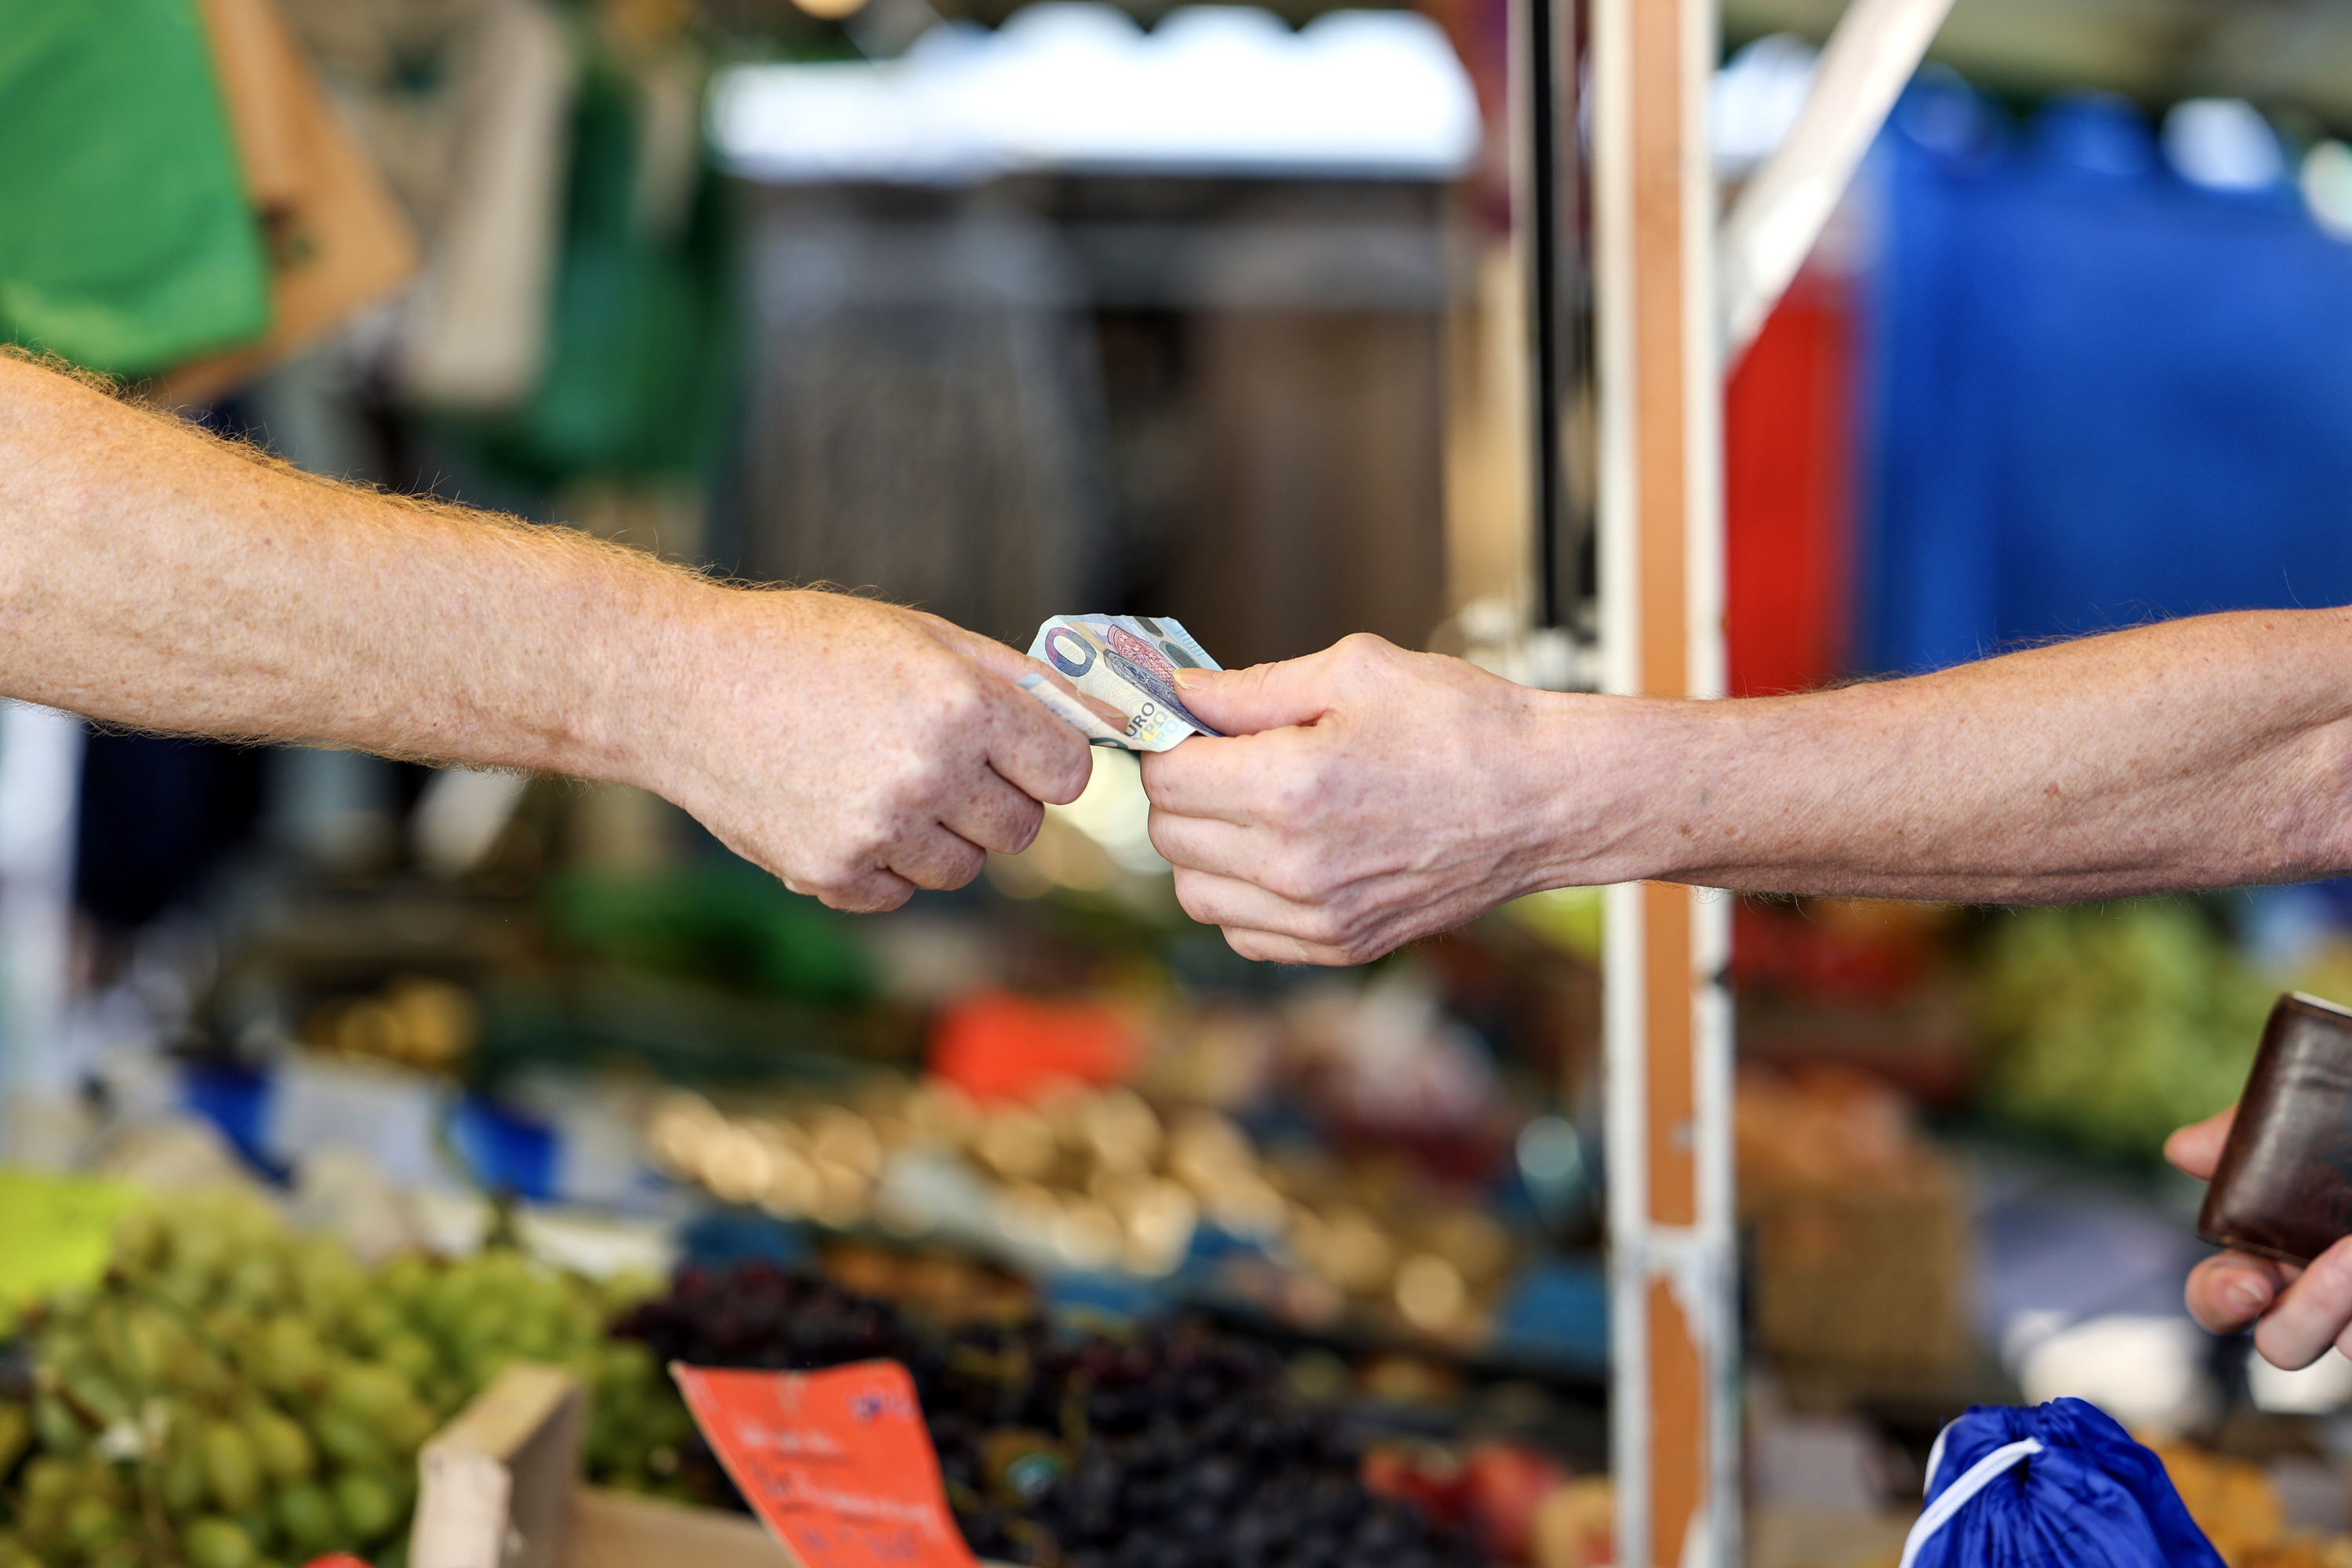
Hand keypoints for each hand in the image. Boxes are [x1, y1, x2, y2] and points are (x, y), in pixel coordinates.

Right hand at [646, 589, 1090, 911]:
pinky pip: (899, 893)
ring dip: (940, 837)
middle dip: (999, 803)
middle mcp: (927, 773)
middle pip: (1023, 831)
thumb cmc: (805, 647)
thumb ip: (1008, 677)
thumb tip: (1087, 716)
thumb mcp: (918, 634)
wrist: (681, 686)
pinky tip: (841, 810)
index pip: (1067, 772)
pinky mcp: (832, 874)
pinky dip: (884, 865)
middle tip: (948, 767)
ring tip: (884, 783)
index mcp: (959, 705)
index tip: (1024, 753)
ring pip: (963, 870)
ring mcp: (878, 831)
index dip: (1049, 762)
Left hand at [1138, 634, 1574, 963]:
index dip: (1170, 744)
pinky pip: (1243, 934)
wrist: (1548, 799)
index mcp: (1291, 786)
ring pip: (1195, 895)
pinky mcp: (1342, 946)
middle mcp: (1295, 863)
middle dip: (1184, 792)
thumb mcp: (1355, 672)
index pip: (1165, 778)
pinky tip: (1280, 855)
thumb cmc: (1465, 726)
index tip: (1194, 730)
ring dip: (1203, 849)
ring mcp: (1318, 915)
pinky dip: (1242, 898)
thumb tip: (1181, 695)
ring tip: (1251, 809)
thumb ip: (1252, 688)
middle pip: (1170, 836)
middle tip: (1225, 761)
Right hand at [2169, 1108, 2351, 1368]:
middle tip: (2331, 1269)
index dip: (2219, 1299)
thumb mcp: (2320, 1110)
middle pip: (2281, 1343)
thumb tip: (2182, 1151)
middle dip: (2301, 1315)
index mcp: (2280, 1243)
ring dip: (2345, 1302)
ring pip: (2344, 1348)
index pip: (2223, 1294)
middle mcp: (2322, 1285)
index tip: (2249, 1284)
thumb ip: (2250, 1132)